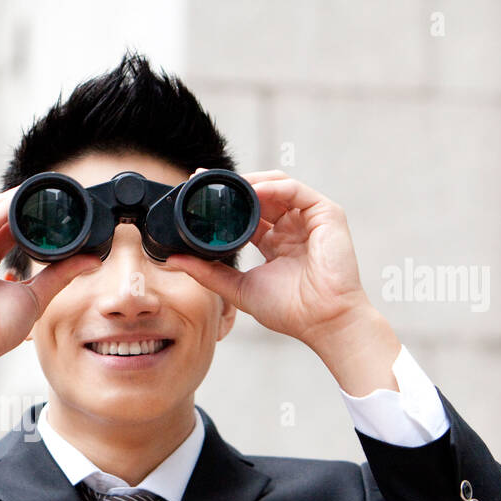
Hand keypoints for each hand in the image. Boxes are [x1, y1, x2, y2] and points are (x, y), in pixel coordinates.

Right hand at [0, 187, 100, 407]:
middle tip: (49, 192)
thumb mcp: (34, 294)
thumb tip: (91, 260)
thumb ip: (60, 273)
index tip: (53, 208)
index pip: (4, 228)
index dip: (28, 216)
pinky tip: (21, 202)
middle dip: (20, 202)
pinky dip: (1, 210)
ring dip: (12, 200)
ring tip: (38, 191)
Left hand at [166, 169, 401, 395]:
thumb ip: (207, 272)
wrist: (321, 321)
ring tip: (226, 184)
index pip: (247, 212)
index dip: (224, 202)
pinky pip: (296, 190)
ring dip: (250, 181)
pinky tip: (254, 191)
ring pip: (277, 186)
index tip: (197, 191)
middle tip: (204, 179)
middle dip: (232, 185)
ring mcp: (309, 219)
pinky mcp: (326, 214)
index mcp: (274, 242)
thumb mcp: (238, 288)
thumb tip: (174, 260)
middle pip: (260, 194)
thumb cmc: (289, 310)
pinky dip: (273, 187)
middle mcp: (291, 227)